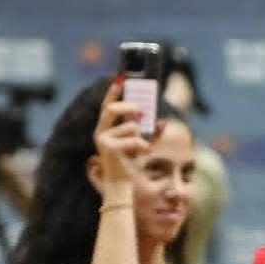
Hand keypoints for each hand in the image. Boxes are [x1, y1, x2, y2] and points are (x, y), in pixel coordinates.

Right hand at [90, 79, 149, 193]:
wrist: (123, 183)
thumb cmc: (131, 164)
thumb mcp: (143, 145)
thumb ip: (152, 133)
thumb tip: (163, 121)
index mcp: (107, 129)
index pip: (108, 106)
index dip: (113, 92)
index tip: (121, 79)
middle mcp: (101, 131)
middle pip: (113, 108)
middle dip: (129, 107)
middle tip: (142, 110)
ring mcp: (102, 139)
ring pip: (131, 127)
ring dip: (140, 137)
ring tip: (140, 150)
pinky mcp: (108, 147)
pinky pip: (134, 139)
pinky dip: (143, 146)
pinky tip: (142, 154)